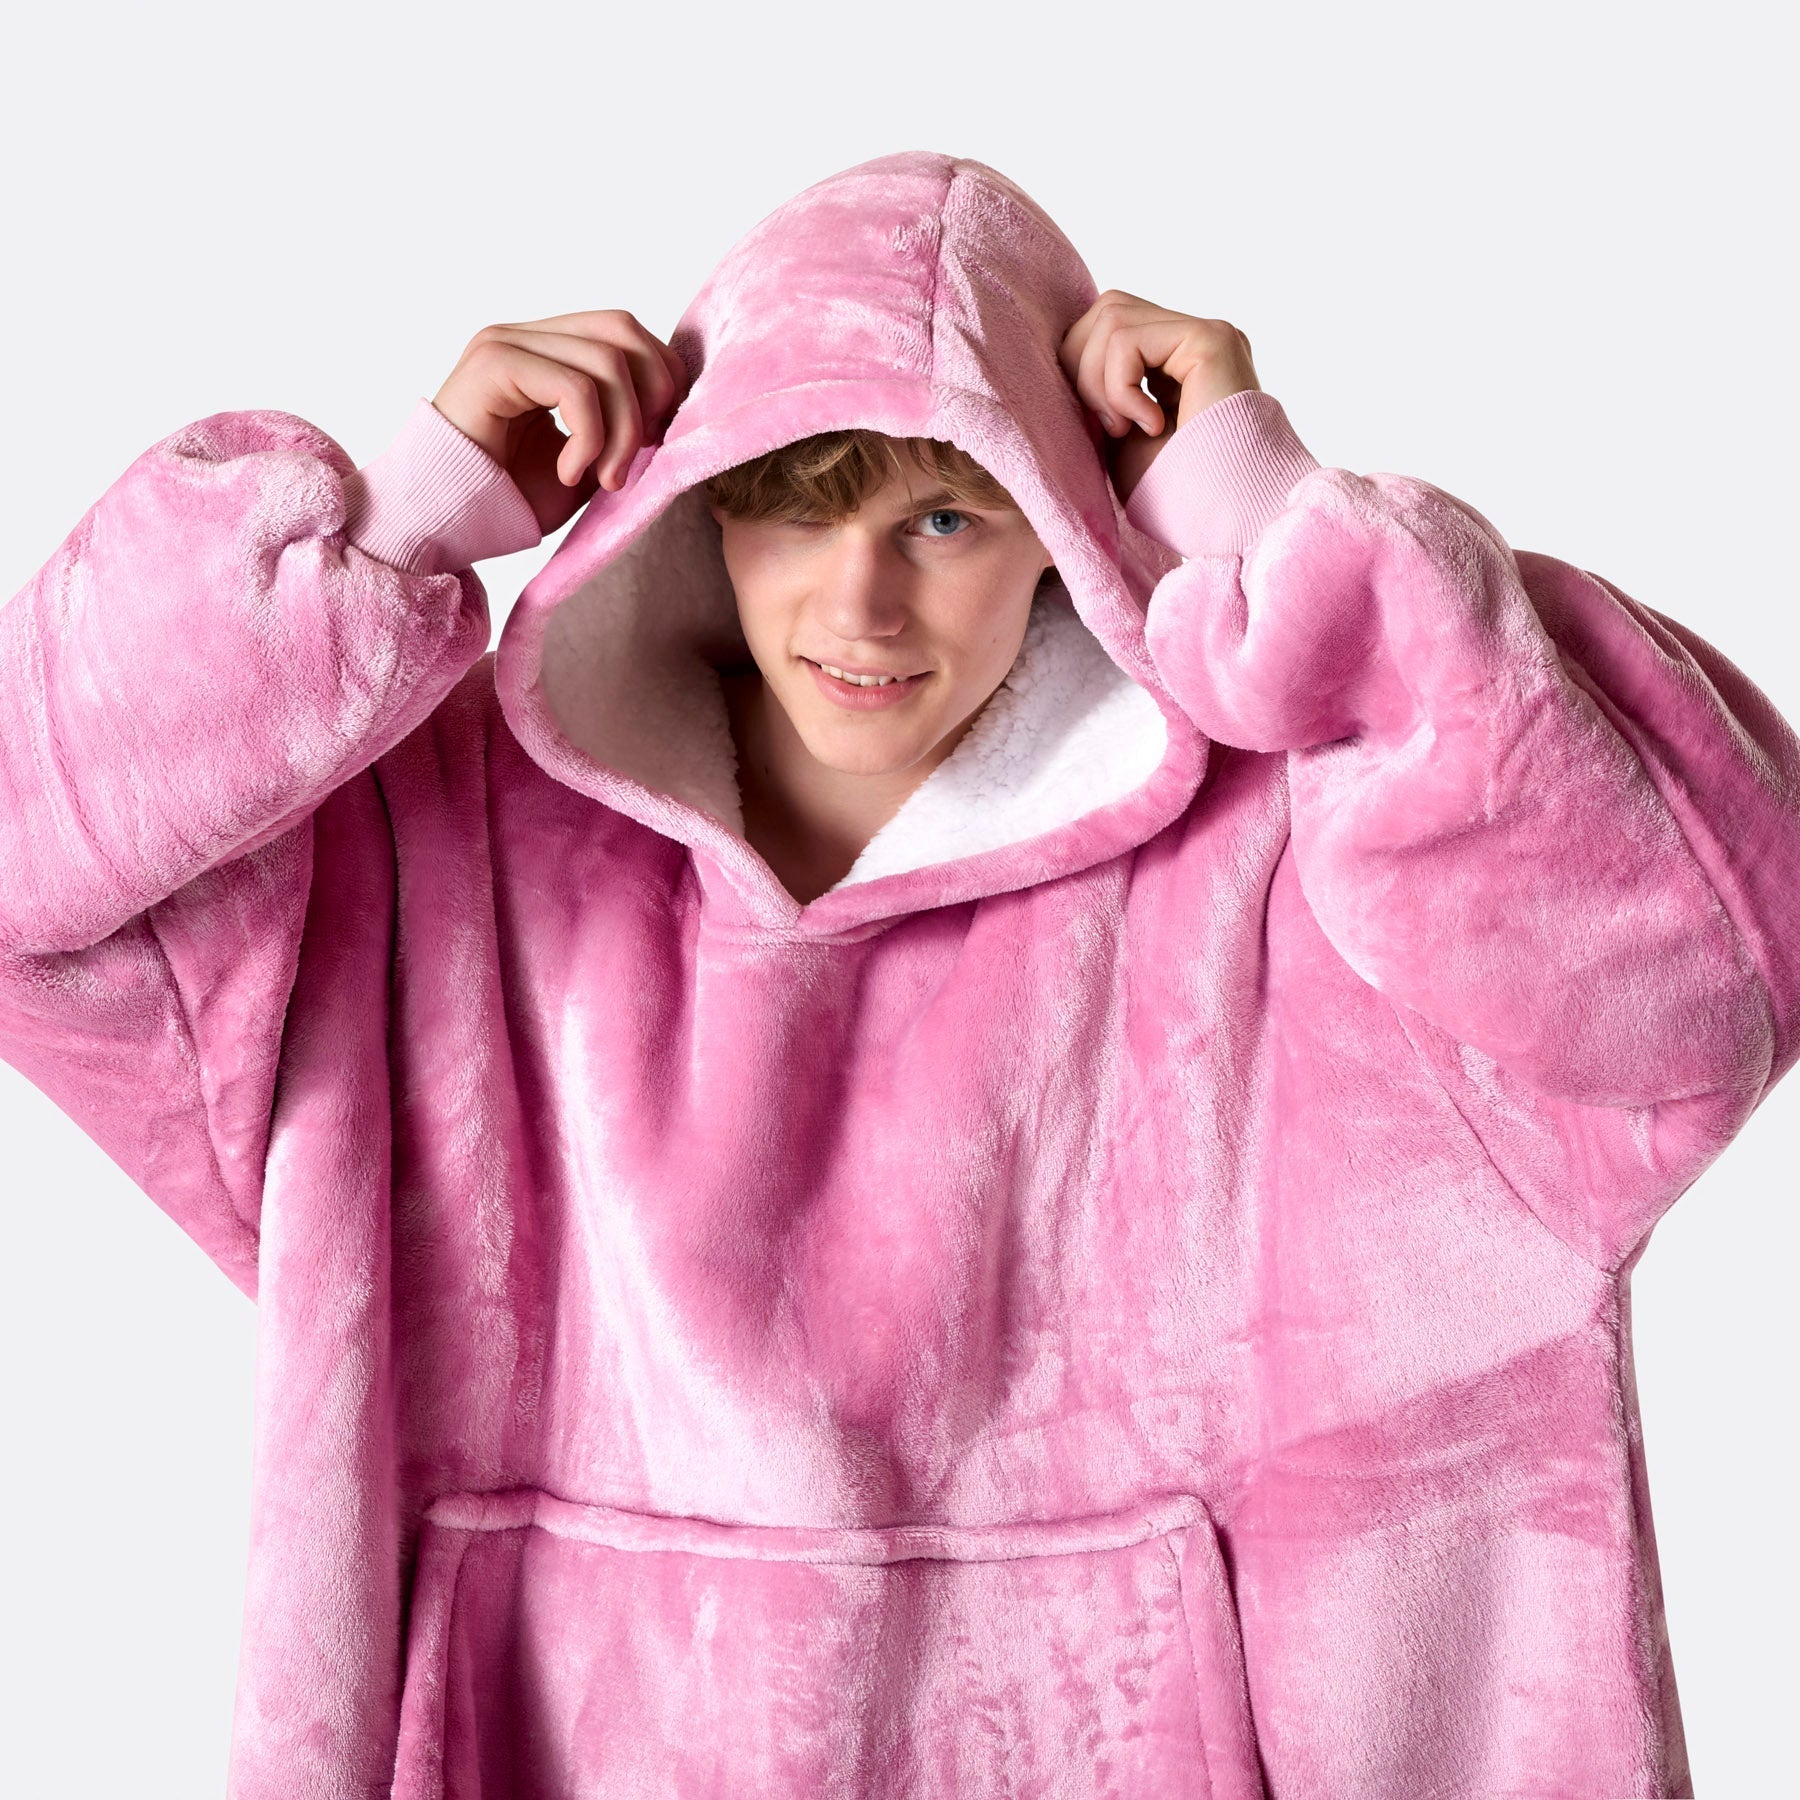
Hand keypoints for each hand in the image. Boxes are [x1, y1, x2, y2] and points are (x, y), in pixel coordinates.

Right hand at [433, 310, 689, 532]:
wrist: (446, 522)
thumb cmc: (510, 499)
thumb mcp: (588, 464)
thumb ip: (624, 431)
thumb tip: (675, 415)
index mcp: (549, 350)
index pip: (626, 332)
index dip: (661, 380)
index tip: (658, 442)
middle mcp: (528, 336)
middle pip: (624, 330)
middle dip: (653, 397)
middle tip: (641, 458)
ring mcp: (507, 343)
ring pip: (606, 361)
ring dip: (624, 432)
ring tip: (607, 479)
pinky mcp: (494, 364)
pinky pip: (575, 387)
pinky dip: (590, 438)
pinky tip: (571, 474)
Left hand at [1058, 291, 1259, 502]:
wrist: (1223, 515)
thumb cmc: (1175, 492)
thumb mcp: (1120, 435)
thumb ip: (1101, 391)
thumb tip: (1064, 353)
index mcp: (1178, 360)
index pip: (1111, 325)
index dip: (1084, 366)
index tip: (1104, 427)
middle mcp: (1194, 339)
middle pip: (1109, 308)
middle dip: (1083, 366)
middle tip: (1109, 427)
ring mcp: (1206, 333)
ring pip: (1113, 319)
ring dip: (1100, 383)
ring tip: (1126, 429)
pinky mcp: (1208, 338)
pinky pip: (1128, 339)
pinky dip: (1120, 388)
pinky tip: (1151, 425)